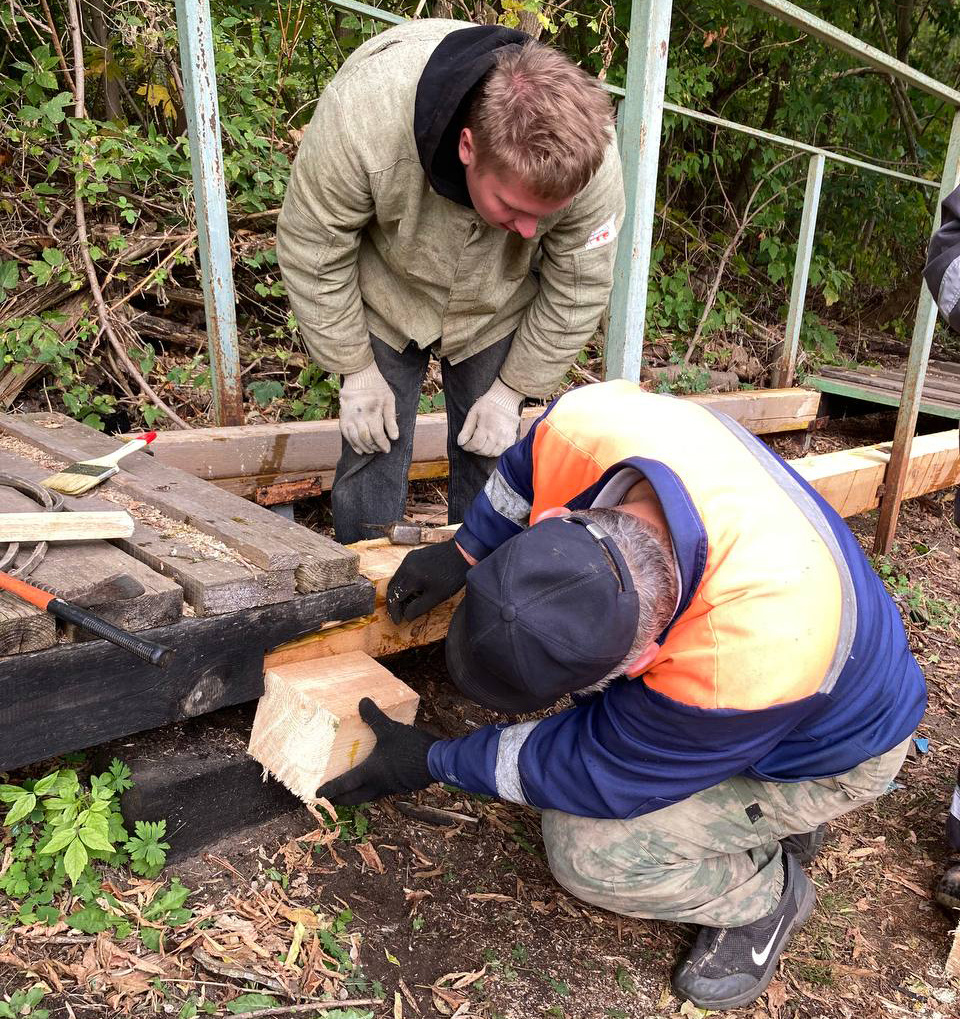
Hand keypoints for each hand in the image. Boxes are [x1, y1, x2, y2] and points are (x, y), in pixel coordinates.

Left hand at [316, 698, 436, 804]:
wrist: (437, 761)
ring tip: (352, 790)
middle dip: (341, 800)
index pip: (344, 785)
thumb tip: (362, 701)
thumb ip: (374, 717)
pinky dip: (372, 789)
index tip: (317, 795)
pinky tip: (377, 780)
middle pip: (354, 798)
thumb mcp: (390, 728)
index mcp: (370, 773)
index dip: (329, 790)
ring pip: (368, 796)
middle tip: (332, 799)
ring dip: (357, 795)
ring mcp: (391, 787)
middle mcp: (377, 784)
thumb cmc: (410, 748)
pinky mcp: (402, 785)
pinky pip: (381, 791)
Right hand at [339, 362, 398, 454]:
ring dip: (364, 448)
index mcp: (372, 411)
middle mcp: (358, 416)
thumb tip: (395, 437)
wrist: (359, 376)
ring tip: (372, 450)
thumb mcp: (389, 400)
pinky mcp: (342, 418)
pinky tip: (360, 450)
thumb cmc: (377, 388)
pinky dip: (353, 445)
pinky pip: (346, 435)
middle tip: (380, 449)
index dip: (383, 444)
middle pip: (366, 438)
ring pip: (355, 439)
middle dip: (374, 447)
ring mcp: (349, 417)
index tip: (387, 449)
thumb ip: (391, 419)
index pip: (377, 434)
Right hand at [386, 539, 470, 623]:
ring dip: (400, 592)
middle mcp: (405, 566)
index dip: (394, 612)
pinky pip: (404, 571)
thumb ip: (418, 608)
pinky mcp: (413, 555)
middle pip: (392, 587)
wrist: (463, 552)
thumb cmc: (451, 576)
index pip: (393, 597)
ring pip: (397, 579)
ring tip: (410, 603)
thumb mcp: (436, 597)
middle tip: (402, 614)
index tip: (399, 621)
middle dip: (395, 603)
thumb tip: (406, 616)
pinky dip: (405, 583)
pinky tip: (416, 589)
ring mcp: (408, 558)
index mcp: (409, 577)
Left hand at [457, 378, 522, 458]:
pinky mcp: (511, 439)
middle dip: (474, 449)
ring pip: (492, 454)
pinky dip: (494, 451)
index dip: (467, 447)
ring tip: (481, 444)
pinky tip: (490, 444)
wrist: (506, 399)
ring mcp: (505, 439)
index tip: (464, 444)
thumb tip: (460, 442)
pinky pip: (501, 452)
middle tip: (471, 443)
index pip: (475, 445)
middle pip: (483, 451)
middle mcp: (497, 436)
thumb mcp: (473, 413)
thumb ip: (467, 429)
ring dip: (484, 452)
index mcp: (487, 428)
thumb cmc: (488, 404)